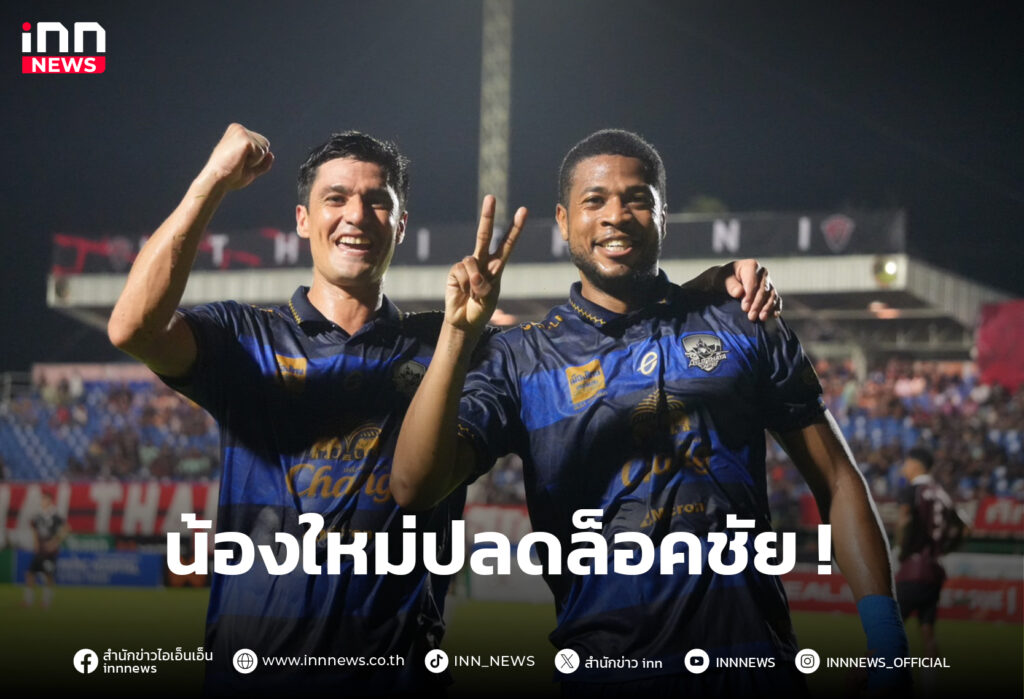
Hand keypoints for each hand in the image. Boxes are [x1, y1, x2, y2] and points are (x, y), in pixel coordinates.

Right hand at [201, 123, 273, 189]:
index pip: (262, 144)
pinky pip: (261, 153)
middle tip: (239, 163)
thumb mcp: (249, 169)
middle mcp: (239, 128)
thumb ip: (261, 163)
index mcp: (237, 132)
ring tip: (238, 162)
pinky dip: (254, 161)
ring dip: (255, 161)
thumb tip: (271, 154)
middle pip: (265, 144)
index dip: (255, 159)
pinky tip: (240, 161)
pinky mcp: (244, 138)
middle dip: (257, 159)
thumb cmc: (230, 176)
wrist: (217, 179)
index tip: (238, 161)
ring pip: (264, 149)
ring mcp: (241, 132)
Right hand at [445, 195, 527, 336]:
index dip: (515, 228)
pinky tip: (463, 291)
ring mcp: (468, 265)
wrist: (464, 321)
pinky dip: (464, 283)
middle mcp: (482, 261)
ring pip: (472, 260)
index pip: (507, 244)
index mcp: (497, 266)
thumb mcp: (488, 301)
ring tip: (474, 294)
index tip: (522, 210)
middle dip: (487, 216)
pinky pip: (461, 270)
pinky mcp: (455, 270)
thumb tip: (473, 274)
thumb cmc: (480, 310)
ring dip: (474, 280)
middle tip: (491, 197)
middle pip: (484, 235)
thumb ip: (483, 286)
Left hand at [720, 259, 781, 321]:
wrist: (728, 281)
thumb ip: (731, 286)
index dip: (750, 296)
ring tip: (761, 318)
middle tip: (751, 316)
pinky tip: (774, 315)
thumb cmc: (724, 278)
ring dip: (767, 308)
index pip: (753, 283)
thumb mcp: (723, 279)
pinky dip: (776, 307)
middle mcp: (763, 273)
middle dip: (757, 304)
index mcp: (751, 266)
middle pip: (763, 290)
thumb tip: (739, 292)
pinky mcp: (771, 292)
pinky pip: (776, 299)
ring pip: (772, 295)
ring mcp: (768, 282)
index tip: (745, 308)